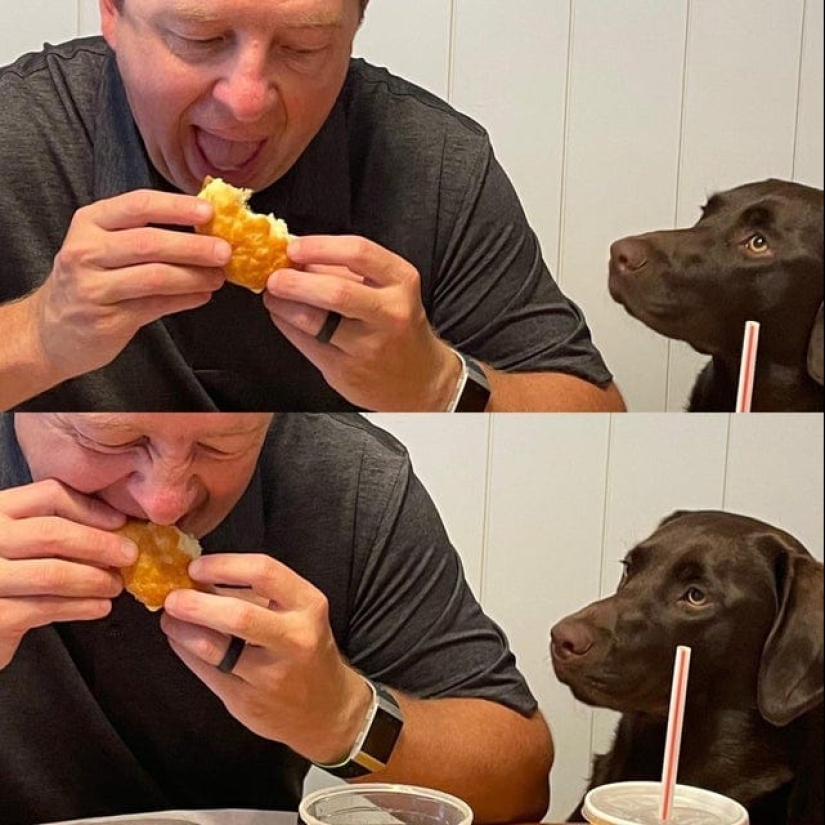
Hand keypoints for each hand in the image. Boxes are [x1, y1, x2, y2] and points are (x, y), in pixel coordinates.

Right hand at [0, 480, 135, 668]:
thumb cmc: (8, 579)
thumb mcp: (21, 542)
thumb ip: (54, 529)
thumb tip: (117, 527)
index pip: (50, 495)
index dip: (91, 508)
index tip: (120, 523)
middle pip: (53, 532)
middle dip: (100, 544)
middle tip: (129, 556)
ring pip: (52, 573)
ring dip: (95, 579)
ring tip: (115, 586)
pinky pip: (45, 608)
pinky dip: (81, 607)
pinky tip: (100, 607)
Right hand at [26, 190, 231, 383]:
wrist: (52, 329)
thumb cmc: (91, 280)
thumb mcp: (104, 246)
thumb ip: (145, 234)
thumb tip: (205, 229)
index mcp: (90, 222)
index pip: (138, 205)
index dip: (177, 207)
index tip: (210, 212)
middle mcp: (86, 250)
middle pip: (149, 243)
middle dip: (194, 246)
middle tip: (225, 251)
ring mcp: (92, 287)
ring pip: (155, 277)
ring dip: (194, 276)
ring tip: (218, 277)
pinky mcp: (106, 319)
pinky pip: (155, 306)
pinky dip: (185, 300)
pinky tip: (202, 295)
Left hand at [160, 553, 372, 763]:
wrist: (326, 708)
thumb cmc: (305, 647)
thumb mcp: (298, 611)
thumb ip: (255, 593)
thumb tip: (202, 576)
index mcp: (308, 605)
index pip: (264, 573)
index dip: (224, 566)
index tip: (197, 567)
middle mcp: (294, 639)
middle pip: (238, 615)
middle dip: (195, 603)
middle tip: (172, 595)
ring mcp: (270, 675)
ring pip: (214, 648)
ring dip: (182, 629)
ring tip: (169, 617)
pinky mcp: (247, 702)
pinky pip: (206, 672)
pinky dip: (185, 651)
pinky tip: (179, 639)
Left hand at [262, 236, 460, 410]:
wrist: (419, 379)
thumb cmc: (398, 327)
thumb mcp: (388, 289)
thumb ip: (348, 270)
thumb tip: (300, 255)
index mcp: (401, 281)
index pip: (358, 253)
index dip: (319, 247)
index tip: (294, 248)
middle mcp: (389, 313)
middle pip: (335, 291)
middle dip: (295, 281)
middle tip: (274, 276)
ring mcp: (368, 346)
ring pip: (314, 320)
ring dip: (283, 305)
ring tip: (273, 295)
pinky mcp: (347, 370)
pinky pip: (307, 344)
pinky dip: (287, 326)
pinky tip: (283, 317)